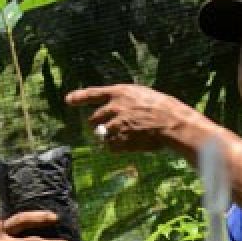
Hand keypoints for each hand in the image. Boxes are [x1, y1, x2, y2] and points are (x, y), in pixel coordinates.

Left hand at [65, 83, 192, 152]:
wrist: (173, 123)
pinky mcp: (120, 141)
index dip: (79, 97)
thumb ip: (124, 101)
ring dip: (109, 137)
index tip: (68, 100)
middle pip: (93, 119)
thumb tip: (113, 109)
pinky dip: (117, 147)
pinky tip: (129, 144)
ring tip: (126, 136)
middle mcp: (114, 108)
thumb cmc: (164, 108)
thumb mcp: (142, 95)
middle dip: (99, 124)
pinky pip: (111, 147)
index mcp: (120, 93)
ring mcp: (116, 125)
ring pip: (101, 134)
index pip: (93, 93)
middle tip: (112, 126)